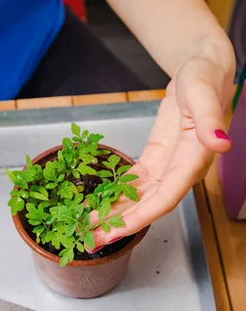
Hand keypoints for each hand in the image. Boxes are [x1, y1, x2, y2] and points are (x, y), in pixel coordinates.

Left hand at [91, 46, 234, 249]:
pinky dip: (117, 195)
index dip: (140, 217)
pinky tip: (100, 205)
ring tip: (89, 227)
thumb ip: (209, 121)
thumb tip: (221, 144)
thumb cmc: (204, 80)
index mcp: (193, 161)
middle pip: (148, 205)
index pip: (165, 198)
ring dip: (115, 214)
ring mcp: (167, 167)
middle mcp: (180, 171)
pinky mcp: (156, 159)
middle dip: (120, 224)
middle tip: (91, 239)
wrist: (201, 71)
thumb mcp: (204, 95)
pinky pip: (135, 183)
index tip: (115, 232)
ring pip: (139, 198)